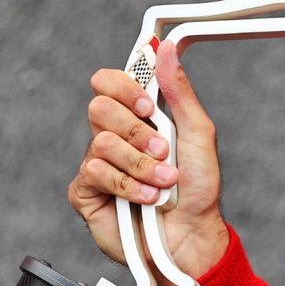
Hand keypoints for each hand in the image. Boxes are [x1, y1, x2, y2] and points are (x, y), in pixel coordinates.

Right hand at [68, 40, 229, 280]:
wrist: (192, 235)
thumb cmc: (198, 189)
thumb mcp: (198, 134)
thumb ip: (180, 92)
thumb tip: (166, 50)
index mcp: (135, 119)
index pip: (108, 83)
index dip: (122, 87)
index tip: (147, 105)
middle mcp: (112, 137)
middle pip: (99, 109)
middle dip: (137, 133)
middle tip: (163, 152)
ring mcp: (97, 165)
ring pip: (101, 144)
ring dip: (141, 166)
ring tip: (164, 184)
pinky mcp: (86, 193)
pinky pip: (94, 174)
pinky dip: (128, 186)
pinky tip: (146, 199)